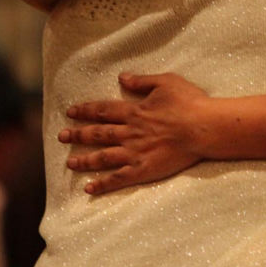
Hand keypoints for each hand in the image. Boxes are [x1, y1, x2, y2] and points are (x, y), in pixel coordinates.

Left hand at [59, 73, 213, 194]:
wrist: (204, 128)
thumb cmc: (190, 103)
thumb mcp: (166, 82)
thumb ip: (142, 81)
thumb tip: (122, 77)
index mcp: (134, 111)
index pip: (103, 110)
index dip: (85, 110)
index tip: (71, 112)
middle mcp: (129, 133)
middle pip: (98, 134)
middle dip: (78, 135)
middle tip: (62, 136)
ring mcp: (134, 153)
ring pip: (103, 157)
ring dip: (84, 160)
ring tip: (70, 163)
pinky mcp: (143, 170)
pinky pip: (118, 179)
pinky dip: (102, 184)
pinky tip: (89, 189)